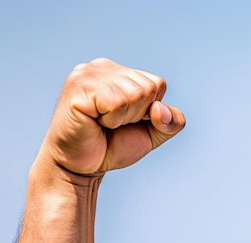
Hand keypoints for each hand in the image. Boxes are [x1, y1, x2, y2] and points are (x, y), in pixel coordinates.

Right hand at [39, 58, 185, 175]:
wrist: (79, 169)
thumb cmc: (110, 148)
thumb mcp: (150, 134)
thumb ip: (171, 122)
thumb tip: (160, 109)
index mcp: (118, 72)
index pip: (157, 84)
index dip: (147, 112)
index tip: (123, 122)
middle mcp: (102, 66)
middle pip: (148, 88)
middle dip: (135, 116)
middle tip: (109, 125)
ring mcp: (89, 73)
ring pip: (135, 95)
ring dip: (122, 119)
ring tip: (100, 123)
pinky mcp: (80, 87)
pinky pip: (118, 103)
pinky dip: (111, 120)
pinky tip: (93, 122)